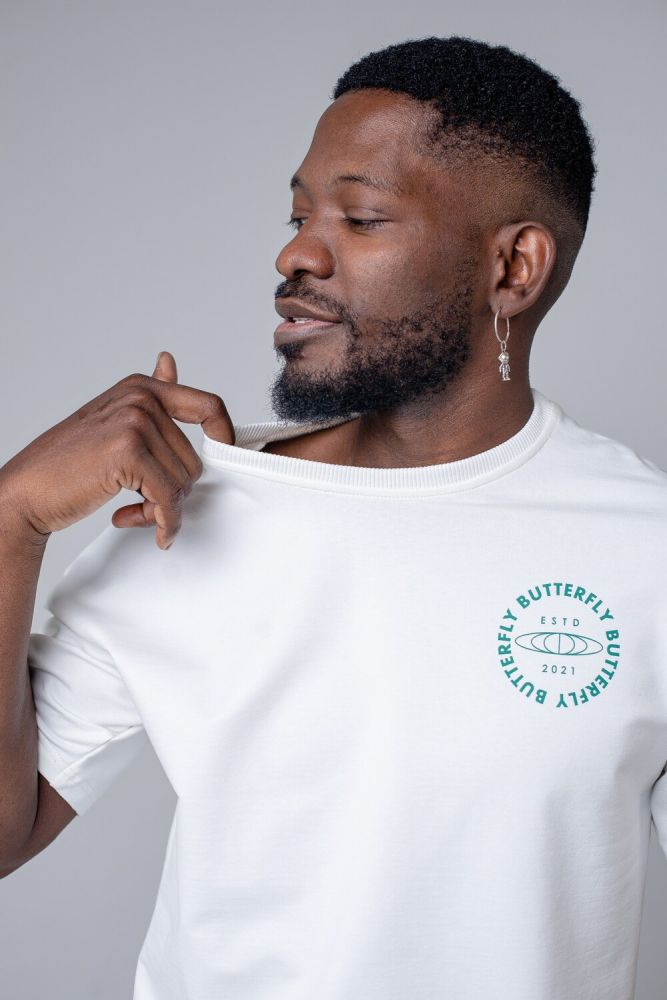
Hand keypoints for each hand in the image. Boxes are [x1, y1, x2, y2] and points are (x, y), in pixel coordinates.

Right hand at [0, 351, 233, 548]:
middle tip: (147, 506)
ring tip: (137, 511)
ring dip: (164, 508)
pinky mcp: (128, 453)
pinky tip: (154, 532)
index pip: (209, 406)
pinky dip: (164, 522)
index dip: (225, 437)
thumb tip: (169, 360)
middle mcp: (141, 398)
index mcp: (142, 387)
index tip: (223, 462)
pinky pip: (168, 497)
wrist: (27, 490)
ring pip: (183, 481)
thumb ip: (150, 395)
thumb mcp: (113, 419)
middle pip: (195, 459)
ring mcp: (135, 423)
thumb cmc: (69, 462)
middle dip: (174, 491)